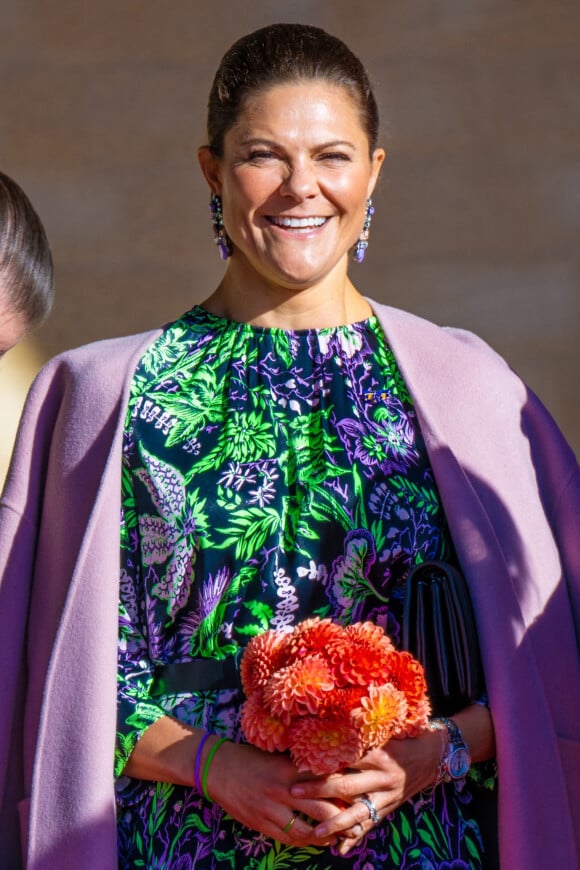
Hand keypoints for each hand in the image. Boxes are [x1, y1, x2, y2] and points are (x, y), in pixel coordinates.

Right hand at [207, 739, 350, 846]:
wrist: (217, 767)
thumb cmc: (251, 758)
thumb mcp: (277, 757)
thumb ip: (301, 766)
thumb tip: (330, 773)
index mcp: (290, 768)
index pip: (325, 780)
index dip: (346, 789)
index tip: (362, 793)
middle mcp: (283, 788)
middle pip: (322, 808)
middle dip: (343, 818)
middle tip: (359, 821)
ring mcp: (271, 808)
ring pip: (307, 829)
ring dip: (327, 835)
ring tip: (341, 836)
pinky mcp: (260, 823)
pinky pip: (289, 838)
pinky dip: (306, 842)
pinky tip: (317, 842)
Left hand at [289, 729, 441, 855]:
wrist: (432, 757)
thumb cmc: (402, 739)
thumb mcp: (383, 732)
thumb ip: (359, 734)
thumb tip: (329, 727)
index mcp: (378, 754)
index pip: (346, 759)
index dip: (324, 761)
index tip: (300, 762)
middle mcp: (382, 777)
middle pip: (347, 786)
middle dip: (319, 790)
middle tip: (294, 790)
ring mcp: (387, 796)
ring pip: (358, 812)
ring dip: (336, 823)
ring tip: (316, 831)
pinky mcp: (389, 809)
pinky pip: (370, 825)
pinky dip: (355, 838)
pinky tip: (340, 849)